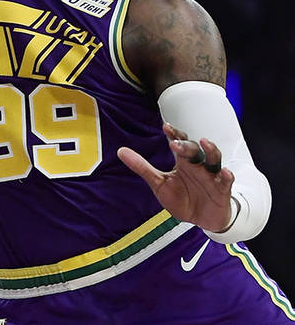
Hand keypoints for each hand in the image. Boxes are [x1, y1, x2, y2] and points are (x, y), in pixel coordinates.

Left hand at [118, 123, 234, 232]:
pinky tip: (225, 172)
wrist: (201, 220)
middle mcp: (198, 166)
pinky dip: (226, 176)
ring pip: (213, 159)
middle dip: (185, 145)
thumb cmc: (181, 199)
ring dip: (210, 151)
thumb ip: (142, 167)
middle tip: (174, 144)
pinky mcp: (222, 190)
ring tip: (205, 142)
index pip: (179, 143)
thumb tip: (120, 151)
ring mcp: (211, 177)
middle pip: (194, 150)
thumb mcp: (159, 183)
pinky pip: (226, 181)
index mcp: (183, 162)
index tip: (165, 127)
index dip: (174, 135)